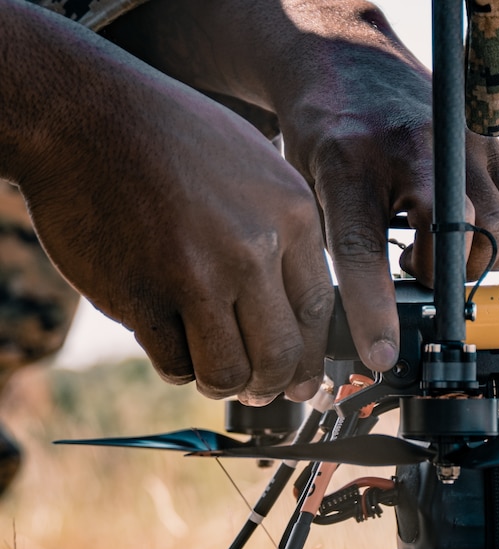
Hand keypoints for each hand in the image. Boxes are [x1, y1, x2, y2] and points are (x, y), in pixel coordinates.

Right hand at [4, 2, 332, 403]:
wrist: (86, 115)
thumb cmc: (173, 140)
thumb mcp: (256, 168)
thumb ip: (286, 233)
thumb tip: (305, 309)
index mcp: (290, 215)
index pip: (320, 311)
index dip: (314, 357)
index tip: (306, 379)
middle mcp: (252, 249)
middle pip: (281, 353)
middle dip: (275, 385)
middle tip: (264, 392)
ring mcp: (197, 276)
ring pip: (230, 371)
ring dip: (224, 384)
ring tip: (214, 375)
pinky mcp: (142, 297)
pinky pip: (176, 363)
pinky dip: (178, 366)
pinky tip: (171, 345)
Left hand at [104, 0, 498, 372]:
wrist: (347, 66)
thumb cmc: (326, 134)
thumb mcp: (308, 189)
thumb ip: (332, 249)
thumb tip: (352, 326)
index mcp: (348, 159)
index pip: (361, 248)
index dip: (374, 310)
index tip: (382, 354)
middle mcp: (411, 146)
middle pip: (453, 236)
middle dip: (438, 278)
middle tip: (415, 279)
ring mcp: (460, 141)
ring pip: (496, 228)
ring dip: (471, 262)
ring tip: (435, 255)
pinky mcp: (491, 142)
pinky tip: (467, 241)